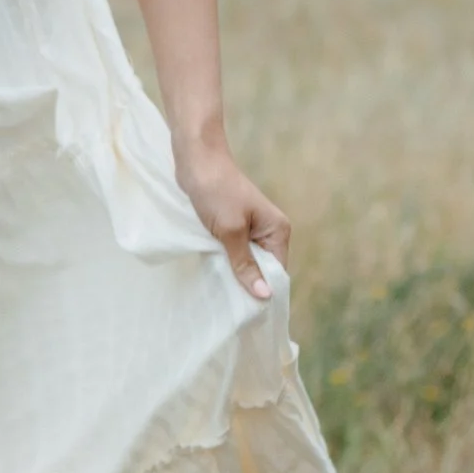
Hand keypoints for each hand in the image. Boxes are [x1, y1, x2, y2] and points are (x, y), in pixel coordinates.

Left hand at [174, 136, 288, 301]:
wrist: (196, 159)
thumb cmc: (215, 191)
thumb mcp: (230, 231)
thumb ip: (245, 264)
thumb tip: (265, 295)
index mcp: (278, 230)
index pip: (277, 272)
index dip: (264, 291)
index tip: (247, 314)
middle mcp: (269, 231)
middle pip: (263, 269)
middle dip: (248, 284)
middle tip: (230, 307)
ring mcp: (251, 229)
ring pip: (246, 262)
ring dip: (234, 273)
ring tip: (220, 294)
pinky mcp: (233, 226)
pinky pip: (234, 252)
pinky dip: (225, 261)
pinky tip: (214, 274)